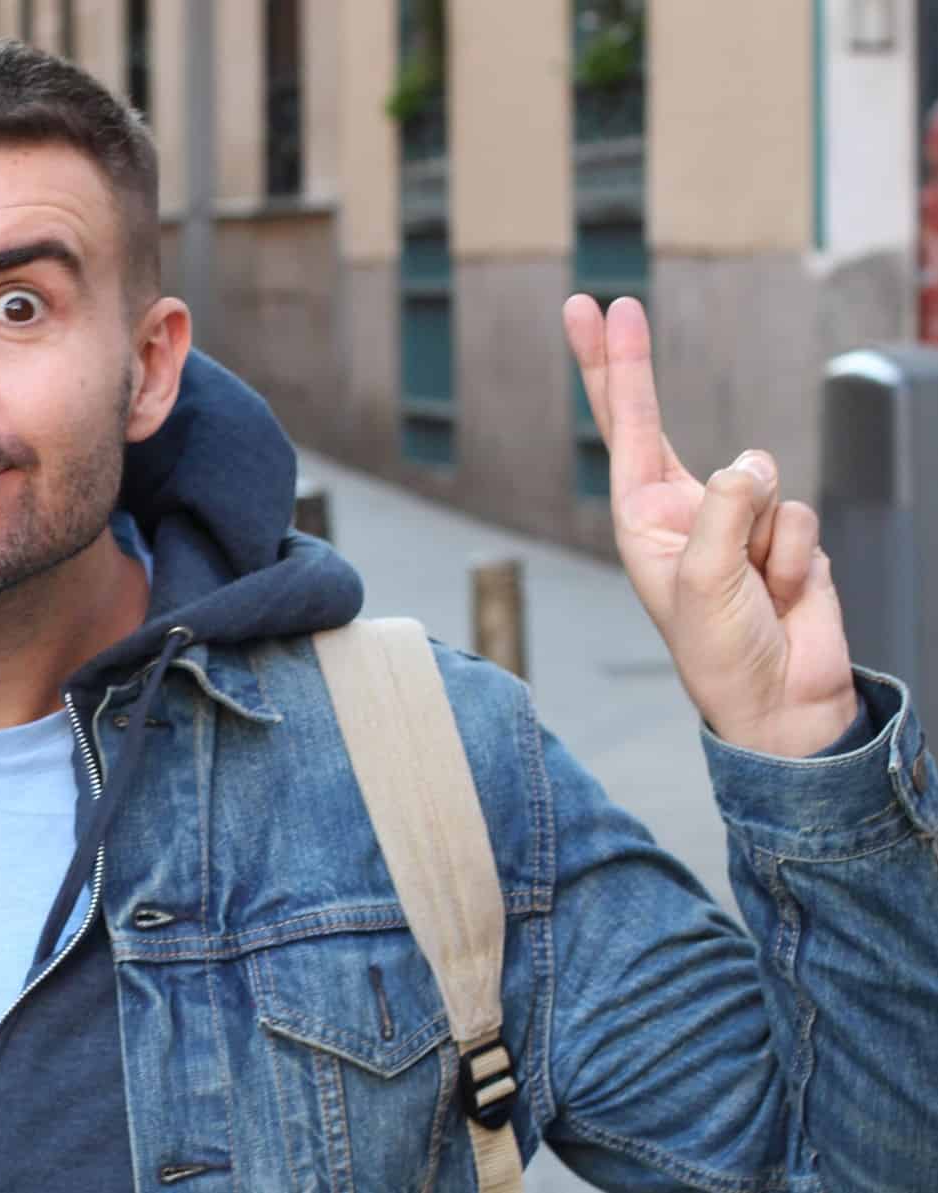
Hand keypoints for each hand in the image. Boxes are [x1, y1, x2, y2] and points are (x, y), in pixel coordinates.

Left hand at [564, 296, 857, 756]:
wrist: (782, 699)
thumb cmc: (722, 651)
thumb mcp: (702, 582)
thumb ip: (723, 512)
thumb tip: (749, 463)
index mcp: (642, 517)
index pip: (621, 427)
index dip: (611, 368)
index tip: (594, 311)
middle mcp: (682, 507)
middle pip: (656, 418)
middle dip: (632, 364)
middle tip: (612, 304)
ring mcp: (736, 516)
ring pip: (761, 480)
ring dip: (762, 540)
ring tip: (752, 589)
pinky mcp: (784, 531)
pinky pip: (799, 517)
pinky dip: (793, 559)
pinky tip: (783, 593)